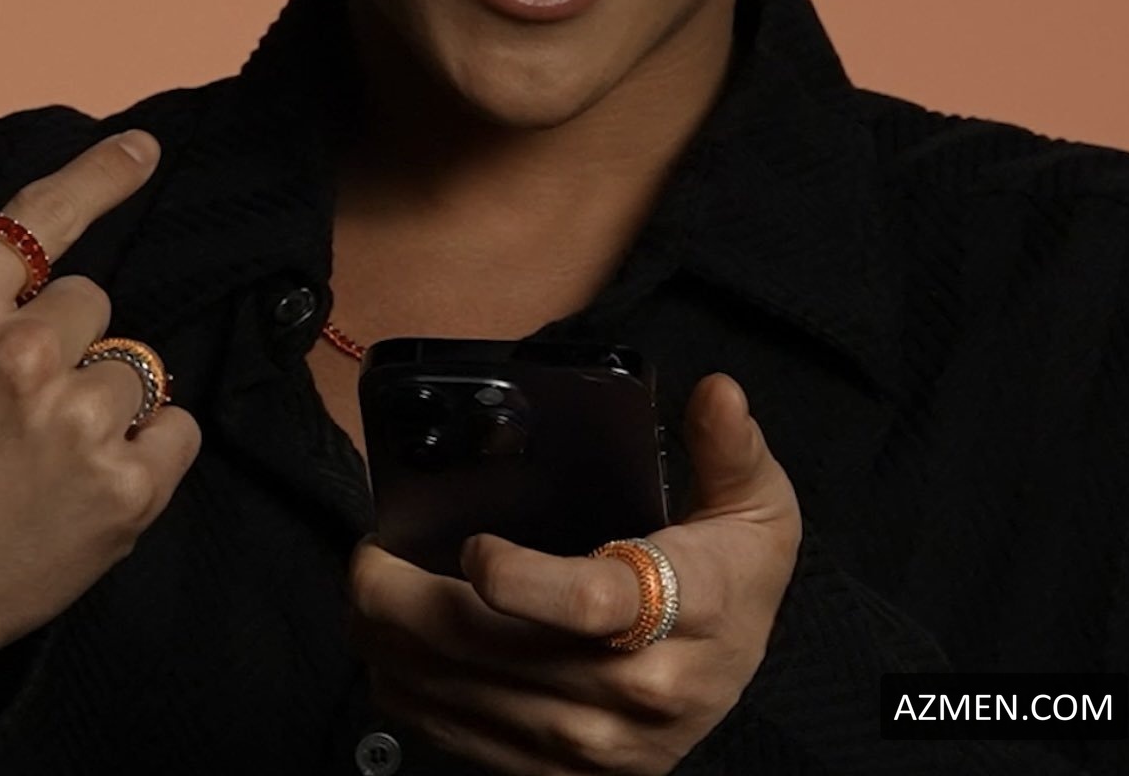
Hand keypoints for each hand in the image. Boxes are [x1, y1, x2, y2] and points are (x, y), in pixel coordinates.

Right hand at [0, 131, 201, 715]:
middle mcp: (19, 351)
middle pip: (92, 301)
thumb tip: (45, 271)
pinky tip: (90, 487)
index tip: (145, 149)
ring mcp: (77, 417)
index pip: (40, 215)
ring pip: (135, 364)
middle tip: (14, 411)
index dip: (98, 176)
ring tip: (45, 460)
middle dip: (67, 344)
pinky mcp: (126, 483)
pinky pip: (176, 428)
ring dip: (106, 402)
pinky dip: (147, 454)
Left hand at [348, 372, 800, 775]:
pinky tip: (393, 645)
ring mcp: (590, 745)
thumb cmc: (735, 580)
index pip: (588, 604)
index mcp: (686, 617)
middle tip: (372, 551)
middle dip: (407, 601)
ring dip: (393, 643)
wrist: (736, 676)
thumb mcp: (756, 505)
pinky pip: (456, 738)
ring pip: (459, 697)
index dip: (518, 579)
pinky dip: (409, 690)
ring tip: (373, 586)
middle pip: (492, 652)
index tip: (473, 544)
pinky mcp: (555, 774)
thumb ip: (731, 447)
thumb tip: (717, 392)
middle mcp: (634, 693)